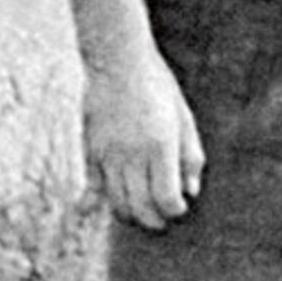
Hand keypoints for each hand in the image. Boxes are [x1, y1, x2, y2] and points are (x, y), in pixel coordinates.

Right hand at [84, 48, 203, 231]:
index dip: (175, 210)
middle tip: (162, 219)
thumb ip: (190, 155)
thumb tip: (191, 191)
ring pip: (117, 202)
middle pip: (141, 208)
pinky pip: (95, 187)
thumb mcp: (183, 116)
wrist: (116, 59)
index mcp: (161, 145)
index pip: (166, 198)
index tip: (179, 207)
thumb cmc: (156, 85)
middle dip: (154, 221)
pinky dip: (104, 200)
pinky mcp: (90, 150)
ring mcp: (108, 154)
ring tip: (142, 211)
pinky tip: (115, 199)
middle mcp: (132, 154)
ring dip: (131, 214)